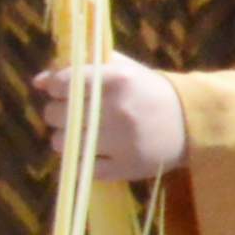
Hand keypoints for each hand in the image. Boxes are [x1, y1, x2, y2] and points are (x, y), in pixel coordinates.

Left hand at [36, 54, 183, 182]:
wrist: (195, 122)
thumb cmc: (152, 92)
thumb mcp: (124, 70)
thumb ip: (82, 68)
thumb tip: (39, 81)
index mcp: (118, 79)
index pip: (62, 82)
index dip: (57, 88)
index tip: (66, 91)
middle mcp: (116, 108)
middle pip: (55, 114)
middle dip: (59, 114)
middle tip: (76, 115)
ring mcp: (120, 140)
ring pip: (62, 143)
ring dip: (67, 139)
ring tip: (85, 135)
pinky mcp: (124, 167)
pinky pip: (82, 167)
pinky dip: (83, 161)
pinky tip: (97, 152)